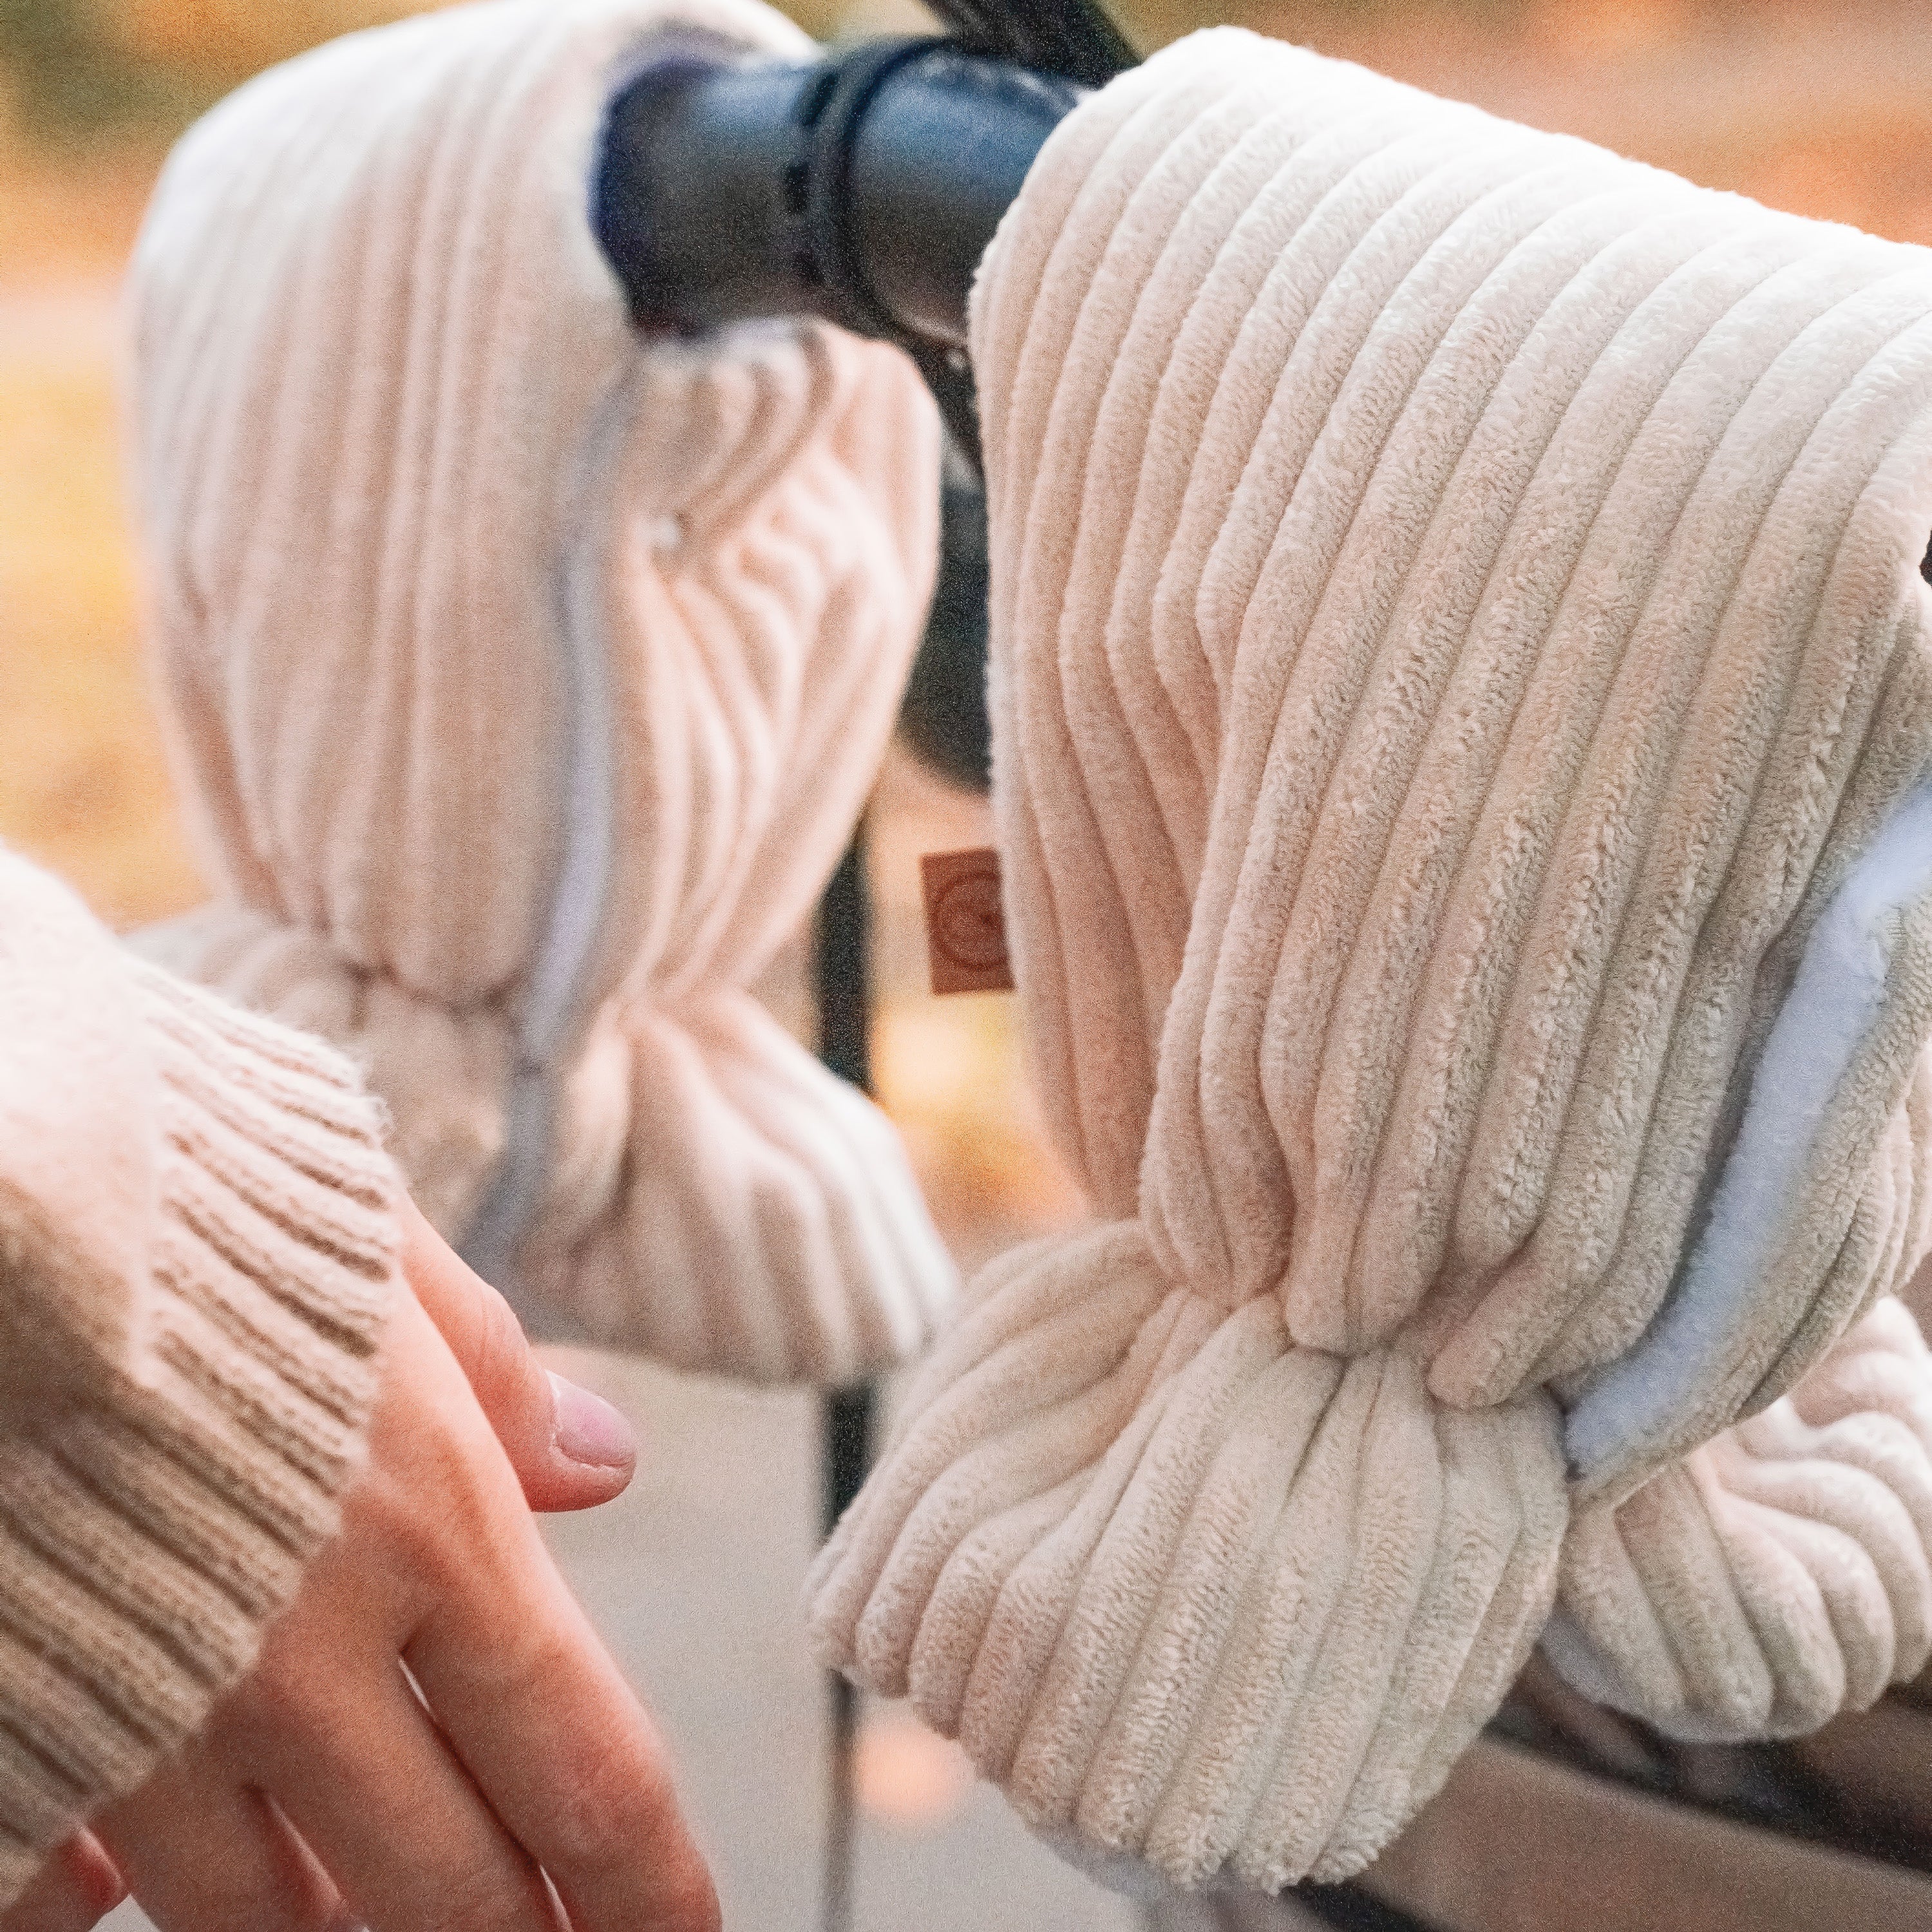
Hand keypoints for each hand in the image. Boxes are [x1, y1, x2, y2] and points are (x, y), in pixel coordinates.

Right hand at [5, 1208, 716, 1931]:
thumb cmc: (183, 1186)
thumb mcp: (379, 1252)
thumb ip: (492, 1379)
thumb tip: (603, 1465)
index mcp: (426, 1527)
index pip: (584, 1769)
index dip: (648, 1887)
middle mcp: (296, 1657)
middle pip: (445, 1885)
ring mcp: (138, 1718)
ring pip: (263, 1918)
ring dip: (338, 1931)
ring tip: (379, 1923)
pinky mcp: (10, 1729)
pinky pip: (65, 1889)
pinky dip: (109, 1896)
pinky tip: (125, 1886)